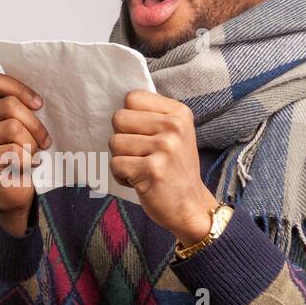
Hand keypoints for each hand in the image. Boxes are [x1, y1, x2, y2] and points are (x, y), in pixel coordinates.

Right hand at [0, 72, 51, 235]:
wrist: (13, 190)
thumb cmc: (20, 154)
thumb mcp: (21, 125)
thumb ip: (22, 109)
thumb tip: (39, 102)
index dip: (21, 90)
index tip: (39, 105)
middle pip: (10, 106)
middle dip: (35, 124)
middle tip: (45, 141)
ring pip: (13, 128)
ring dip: (31, 144)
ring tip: (32, 154)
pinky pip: (13, 151)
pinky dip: (27, 159)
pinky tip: (25, 165)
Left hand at [109, 90, 218, 244]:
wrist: (190, 206)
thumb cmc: (175, 169)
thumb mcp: (175, 135)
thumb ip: (151, 117)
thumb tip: (115, 107)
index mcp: (179, 113)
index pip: (132, 98)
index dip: (129, 119)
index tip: (143, 135)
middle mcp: (174, 127)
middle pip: (119, 118)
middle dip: (122, 139)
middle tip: (140, 154)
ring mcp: (164, 148)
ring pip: (114, 142)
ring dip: (121, 160)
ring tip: (141, 168)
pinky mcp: (151, 170)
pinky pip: (116, 164)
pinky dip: (122, 176)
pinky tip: (140, 181)